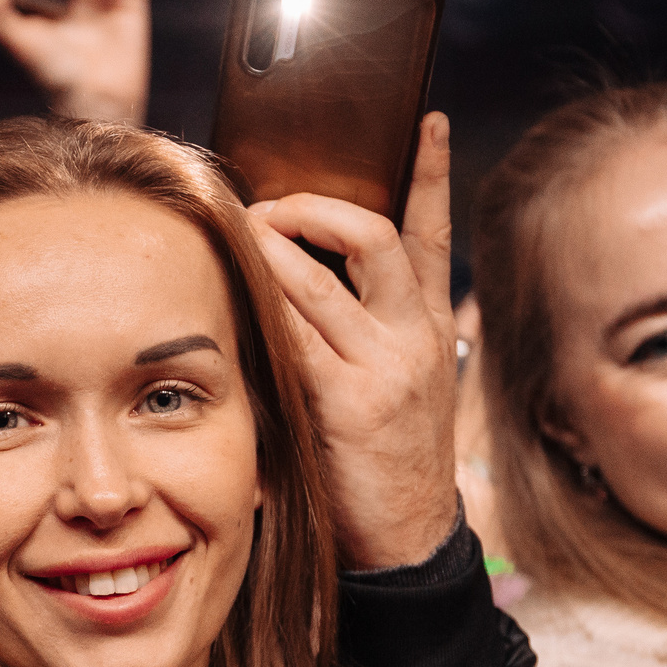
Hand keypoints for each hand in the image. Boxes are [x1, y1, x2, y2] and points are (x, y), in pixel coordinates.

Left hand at [245, 114, 459, 568]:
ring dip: (272, 248)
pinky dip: (259, 305)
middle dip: (314, 209)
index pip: (433, 237)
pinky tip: (233, 295)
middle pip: (375, 237)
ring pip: (322, 277)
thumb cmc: (380, 466)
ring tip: (241, 238)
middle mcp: (415, 338)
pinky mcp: (348, 400)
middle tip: (271, 209)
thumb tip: (298, 283)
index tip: (424, 120)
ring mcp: (385, 367)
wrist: (406, 546)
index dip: (429, 173)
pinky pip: (293, 332)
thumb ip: (361, 336)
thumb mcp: (393, 390)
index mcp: (430, 330)